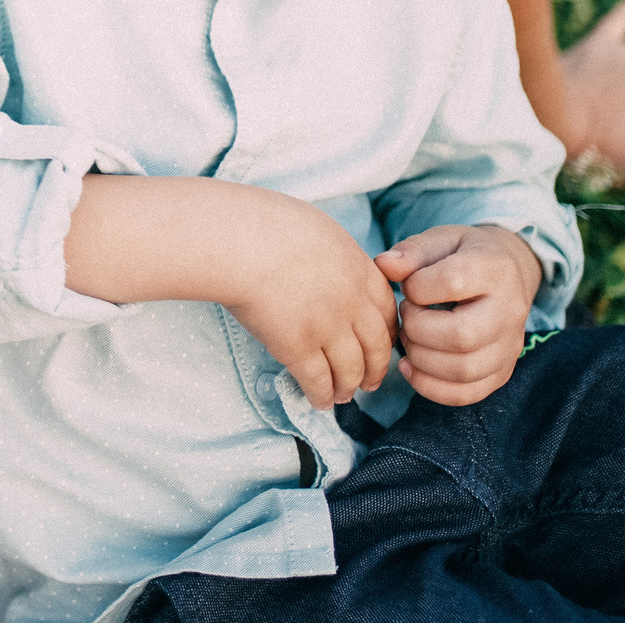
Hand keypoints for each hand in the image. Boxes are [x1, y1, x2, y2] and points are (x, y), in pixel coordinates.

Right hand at [220, 201, 398, 410]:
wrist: (237, 240)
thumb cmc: (264, 224)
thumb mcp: (318, 229)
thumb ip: (334, 255)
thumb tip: (330, 267)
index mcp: (358, 269)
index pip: (387, 310)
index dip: (387, 333)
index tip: (383, 345)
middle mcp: (351, 301)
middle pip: (377, 346)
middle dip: (376, 369)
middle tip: (370, 382)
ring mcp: (327, 327)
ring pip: (351, 369)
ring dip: (349, 387)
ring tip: (343, 396)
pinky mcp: (297, 347)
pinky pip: (318, 380)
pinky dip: (321, 395)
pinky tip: (319, 401)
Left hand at [377, 225, 542, 404]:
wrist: (508, 274)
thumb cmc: (465, 255)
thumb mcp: (441, 240)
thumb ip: (412, 252)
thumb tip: (383, 264)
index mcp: (495, 270)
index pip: (452, 282)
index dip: (416, 287)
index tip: (408, 286)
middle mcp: (510, 312)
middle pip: (461, 335)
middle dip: (417, 329)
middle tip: (406, 316)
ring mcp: (510, 347)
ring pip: (464, 370)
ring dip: (421, 359)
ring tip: (408, 339)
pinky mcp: (502, 372)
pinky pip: (468, 393)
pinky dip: (431, 387)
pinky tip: (410, 367)